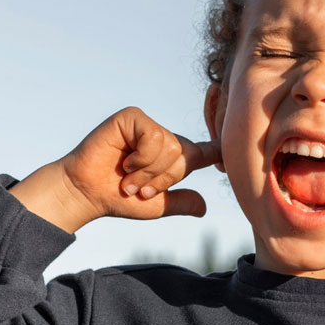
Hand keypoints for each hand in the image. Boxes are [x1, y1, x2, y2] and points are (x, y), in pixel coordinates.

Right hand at [55, 106, 221, 222]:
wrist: (86, 193)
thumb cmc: (116, 199)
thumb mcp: (156, 205)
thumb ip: (181, 202)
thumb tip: (205, 207)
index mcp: (173, 158)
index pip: (206, 151)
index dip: (222, 150)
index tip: (238, 149)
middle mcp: (163, 138)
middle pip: (187, 156)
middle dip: (163, 180)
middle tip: (138, 188)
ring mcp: (148, 125)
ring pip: (171, 148)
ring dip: (148, 172)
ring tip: (128, 177)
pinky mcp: (132, 117)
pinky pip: (154, 137)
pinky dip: (141, 157)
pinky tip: (124, 160)